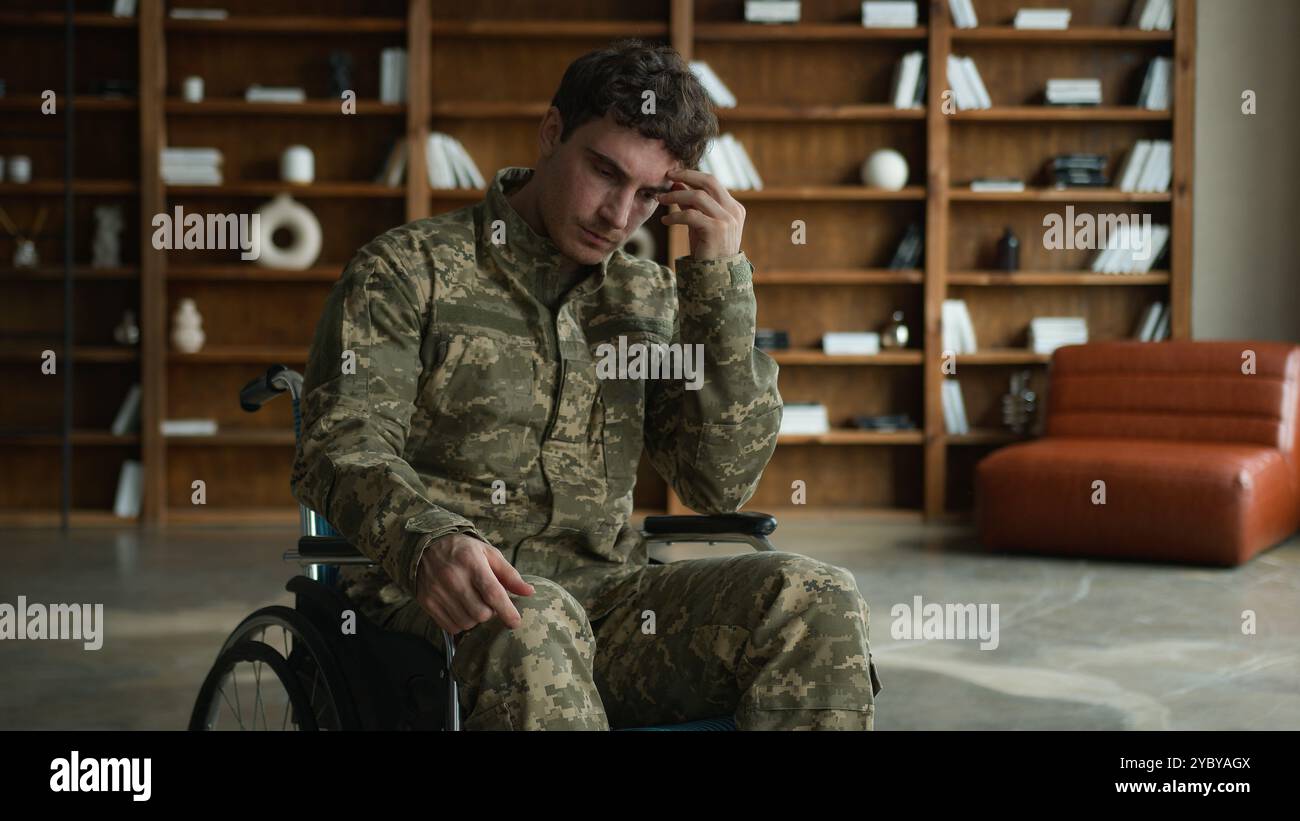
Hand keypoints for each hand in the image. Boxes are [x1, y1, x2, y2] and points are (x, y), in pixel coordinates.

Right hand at [414, 532, 534, 634]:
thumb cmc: (464, 551)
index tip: (515, 622)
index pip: (492, 593)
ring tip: (473, 603)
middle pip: (481, 613)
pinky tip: (460, 609)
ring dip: (475, 619)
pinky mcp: (428, 603)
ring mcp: (438, 592)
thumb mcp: (489, 554)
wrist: (426, 547)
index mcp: (472, 562)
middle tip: (487, 602)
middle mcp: (453, 578)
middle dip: (490, 613)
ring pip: (467, 623)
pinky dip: (460, 623)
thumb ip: (509, 574)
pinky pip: (451, 627)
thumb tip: (529, 592)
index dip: (506, 611)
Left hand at [657, 167, 744, 261]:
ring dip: (676, 196)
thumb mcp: (699, 223)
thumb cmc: (707, 250)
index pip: (712, 182)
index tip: (673, 174)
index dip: (691, 176)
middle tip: (667, 176)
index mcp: (733, 207)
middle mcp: (733, 211)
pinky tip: (666, 221)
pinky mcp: (716, 230)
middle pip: (709, 181)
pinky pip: (691, 215)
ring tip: (661, 200)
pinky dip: (675, 216)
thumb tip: (676, 183)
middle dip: (686, 175)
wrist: (716, 277)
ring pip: (698, 196)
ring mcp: (727, 220)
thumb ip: (691, 204)